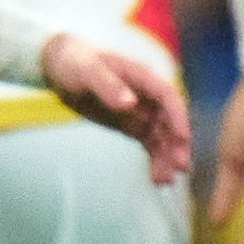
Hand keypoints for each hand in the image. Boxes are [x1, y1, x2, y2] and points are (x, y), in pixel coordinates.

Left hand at [39, 35, 194, 185]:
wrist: (62, 67)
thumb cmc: (75, 62)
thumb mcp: (87, 71)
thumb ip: (107, 85)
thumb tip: (129, 103)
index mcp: (143, 77)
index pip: (168, 98)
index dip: (178, 118)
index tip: (182, 139)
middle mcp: (148, 95)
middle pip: (170, 121)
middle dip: (177, 144)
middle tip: (179, 168)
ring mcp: (142, 111)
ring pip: (162, 136)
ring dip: (166, 158)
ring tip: (164, 181)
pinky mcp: (133, 124)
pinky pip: (150, 143)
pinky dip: (155, 159)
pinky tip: (156, 178)